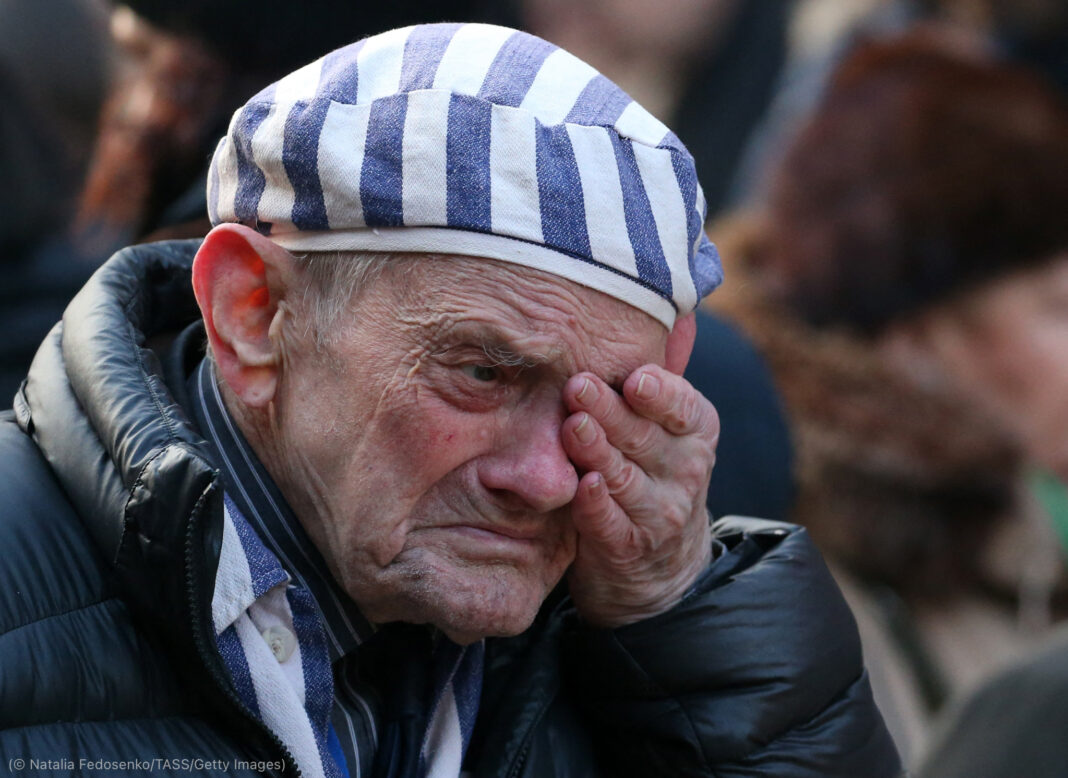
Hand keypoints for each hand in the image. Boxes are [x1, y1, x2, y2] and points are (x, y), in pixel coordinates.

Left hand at [561, 364, 718, 627]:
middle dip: (610, 411)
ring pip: (626, 477)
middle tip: (578, 386)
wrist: (659, 562)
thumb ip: (651, 378)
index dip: (659, 392)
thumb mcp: (661, 424)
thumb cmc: (646, 469)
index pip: (682, 406)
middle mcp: (685, 468)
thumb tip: (667, 310)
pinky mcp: (628, 547)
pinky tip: (583, 485)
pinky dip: (597, 505)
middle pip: (644, 436)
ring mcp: (660, 512)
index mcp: (695, 428)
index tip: (635, 378)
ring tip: (573, 427)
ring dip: (598, 451)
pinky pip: (610, 523)